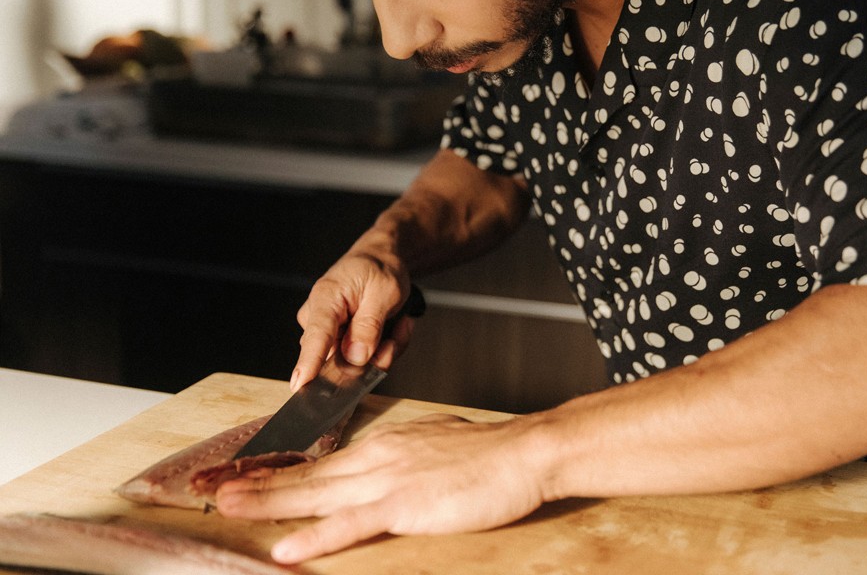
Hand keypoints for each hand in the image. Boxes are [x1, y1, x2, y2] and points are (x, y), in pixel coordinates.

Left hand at [215, 414, 549, 562]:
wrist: (526, 452)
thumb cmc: (495, 453)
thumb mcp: (443, 443)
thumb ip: (413, 455)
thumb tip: (402, 464)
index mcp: (388, 444)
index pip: (325, 461)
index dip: (284, 471)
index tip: (251, 476)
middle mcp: (379, 456)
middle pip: (308, 475)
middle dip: (259, 483)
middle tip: (216, 488)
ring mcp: (388, 479)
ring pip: (317, 494)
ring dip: (269, 502)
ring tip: (230, 507)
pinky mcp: (404, 505)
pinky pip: (351, 524)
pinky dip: (316, 537)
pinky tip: (287, 548)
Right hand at [292, 251, 418, 390]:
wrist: (380, 260)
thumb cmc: (379, 269)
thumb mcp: (384, 291)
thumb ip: (369, 325)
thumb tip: (354, 357)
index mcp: (326, 299)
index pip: (316, 336)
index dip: (308, 363)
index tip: (300, 385)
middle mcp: (318, 318)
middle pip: (340, 358)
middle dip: (376, 353)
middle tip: (398, 332)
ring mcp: (327, 333)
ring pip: (354, 362)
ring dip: (383, 349)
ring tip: (397, 323)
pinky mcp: (337, 343)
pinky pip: (362, 360)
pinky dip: (383, 348)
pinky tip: (392, 328)